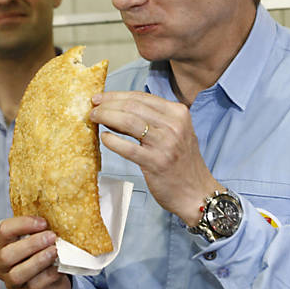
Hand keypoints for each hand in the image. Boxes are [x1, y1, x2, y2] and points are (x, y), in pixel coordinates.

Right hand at [0, 215, 71, 288]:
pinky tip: (59, 267)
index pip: (4, 230)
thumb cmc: (41, 254)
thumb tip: (55, 216)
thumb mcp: (37, 239)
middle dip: (31, 244)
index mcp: (1, 245)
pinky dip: (49, 275)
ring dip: (39, 260)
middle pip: (7, 255)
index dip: (23, 224)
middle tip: (51, 237)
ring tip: (55, 251)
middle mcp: (1, 265)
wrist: (52, 282)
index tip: (43, 222)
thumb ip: (40, 229)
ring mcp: (12, 282)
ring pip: (18, 274)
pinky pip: (35, 286)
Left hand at [89, 91, 219, 224]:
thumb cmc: (182, 163)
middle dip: (108, 104)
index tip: (100, 98)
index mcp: (178, 113)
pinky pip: (128, 147)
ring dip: (106, 117)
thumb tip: (116, 109)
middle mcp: (174, 125)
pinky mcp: (157, 162)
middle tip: (93, 107)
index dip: (117, 95)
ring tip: (94, 118)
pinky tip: (104, 138)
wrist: (197, 193)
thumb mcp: (175, 133)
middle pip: (133, 106)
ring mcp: (166, 143)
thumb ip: (153, 120)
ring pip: (128, 121)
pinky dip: (112, 141)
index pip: (141, 97)